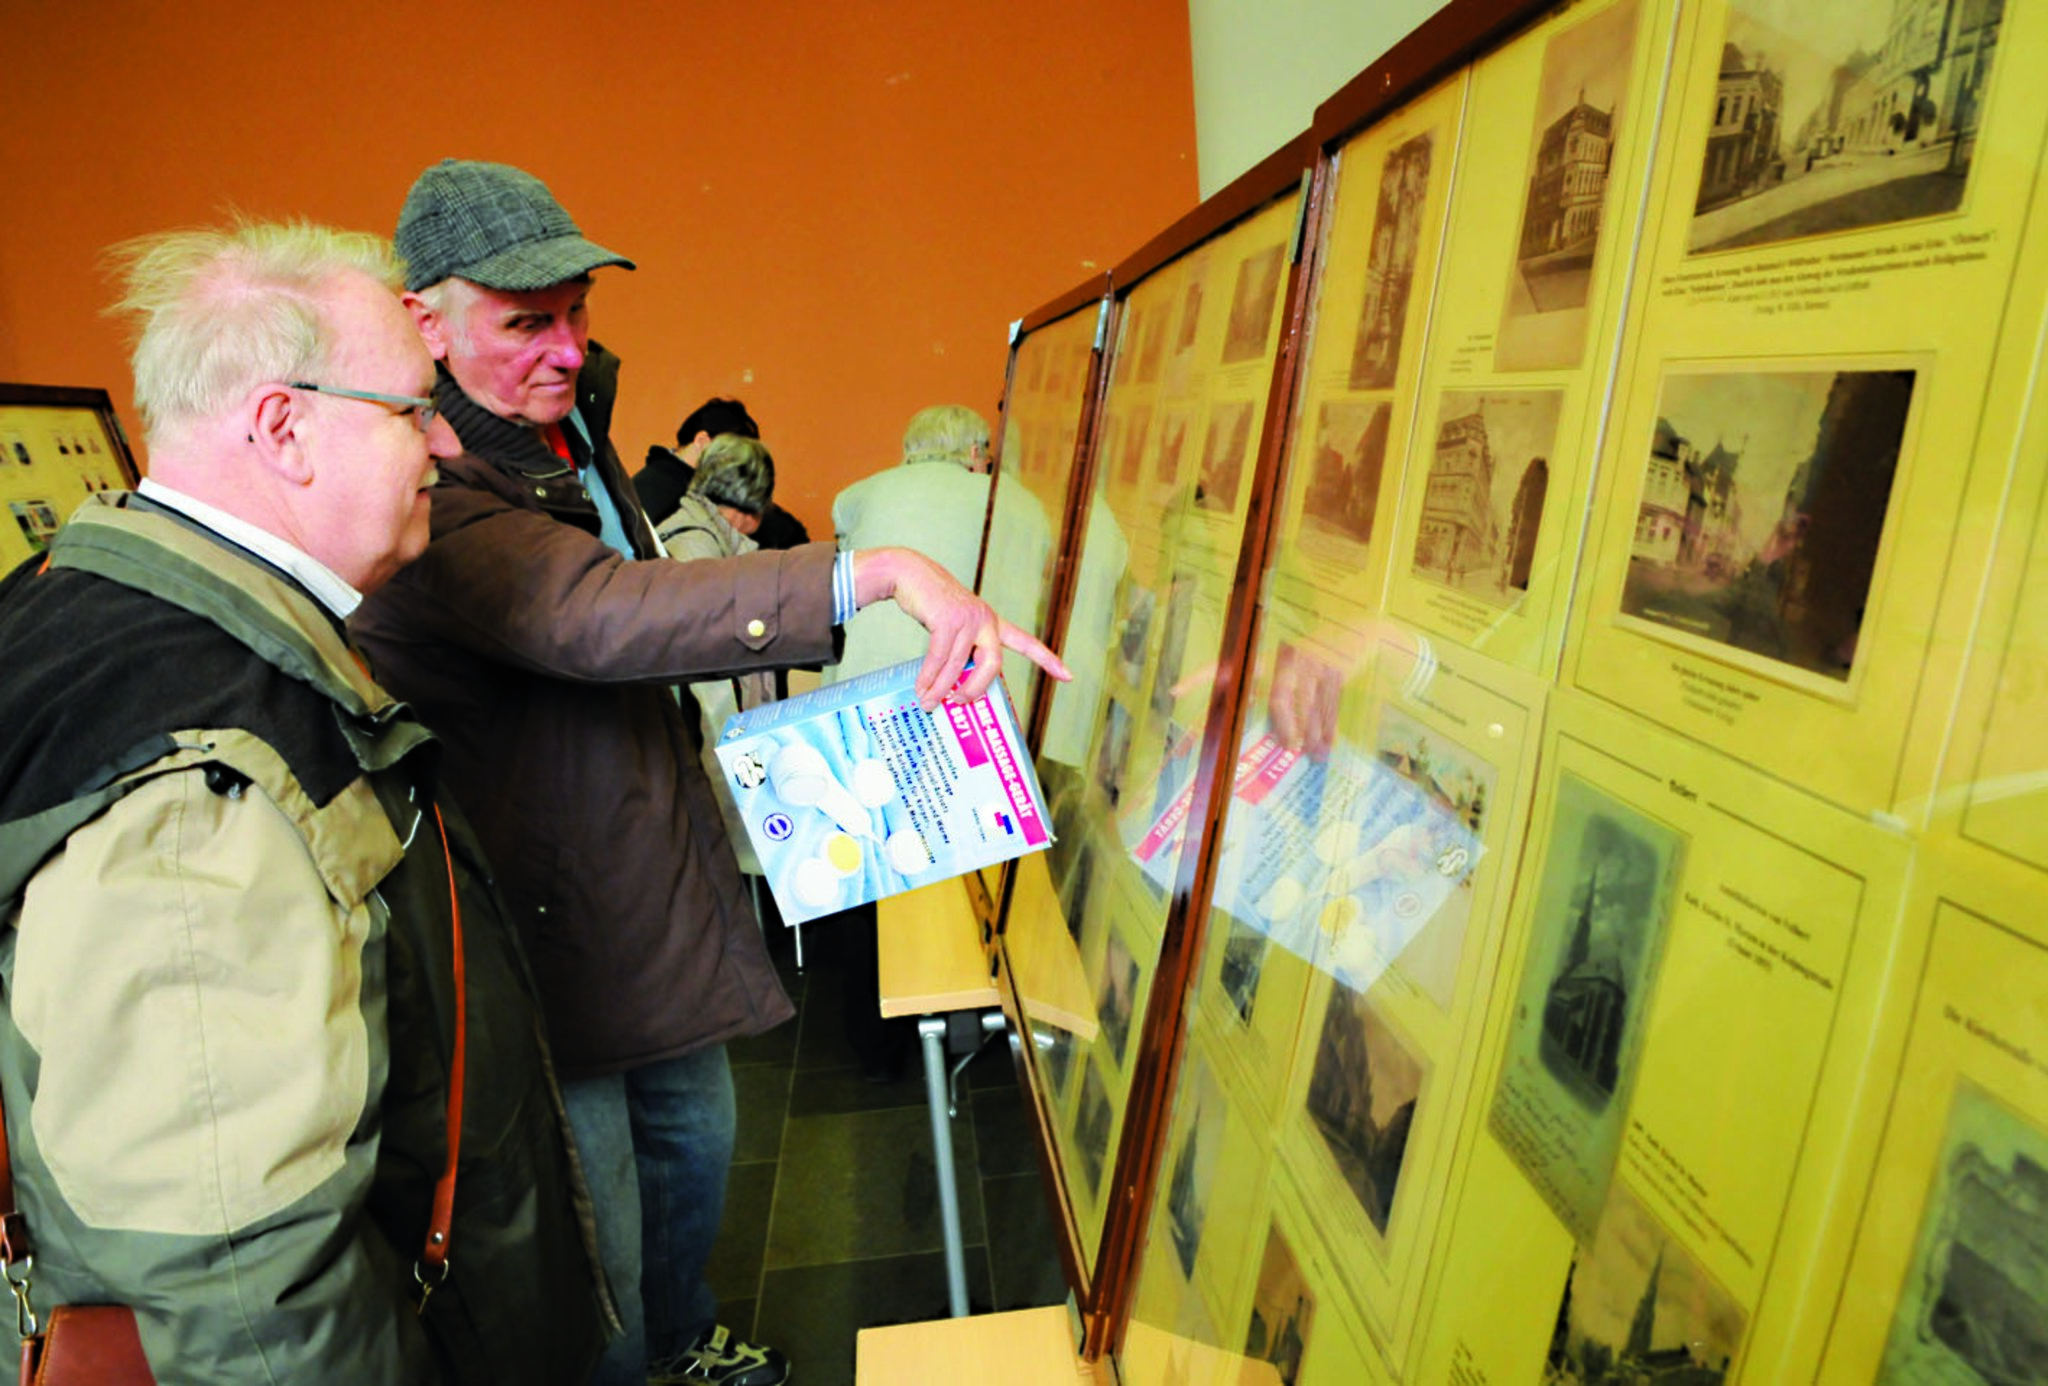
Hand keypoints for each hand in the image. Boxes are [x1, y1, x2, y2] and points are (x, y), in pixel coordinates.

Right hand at [852, 548, 1071, 707]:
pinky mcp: (948, 619)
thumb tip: (950, 688)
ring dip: (941, 688)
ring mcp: (968, 618)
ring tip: (928, 703)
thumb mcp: (953, 626)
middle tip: (961, 704)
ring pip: (959, 665)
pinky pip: (939, 658)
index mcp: (991, 622)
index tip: (1068, 676)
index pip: (1025, 642)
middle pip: (993, 664)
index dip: (1047, 660)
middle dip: (976, 689)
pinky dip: (929, 677)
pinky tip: (922, 689)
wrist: (909, 573)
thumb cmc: (931, 603)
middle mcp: (985, 619)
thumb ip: (960, 650)